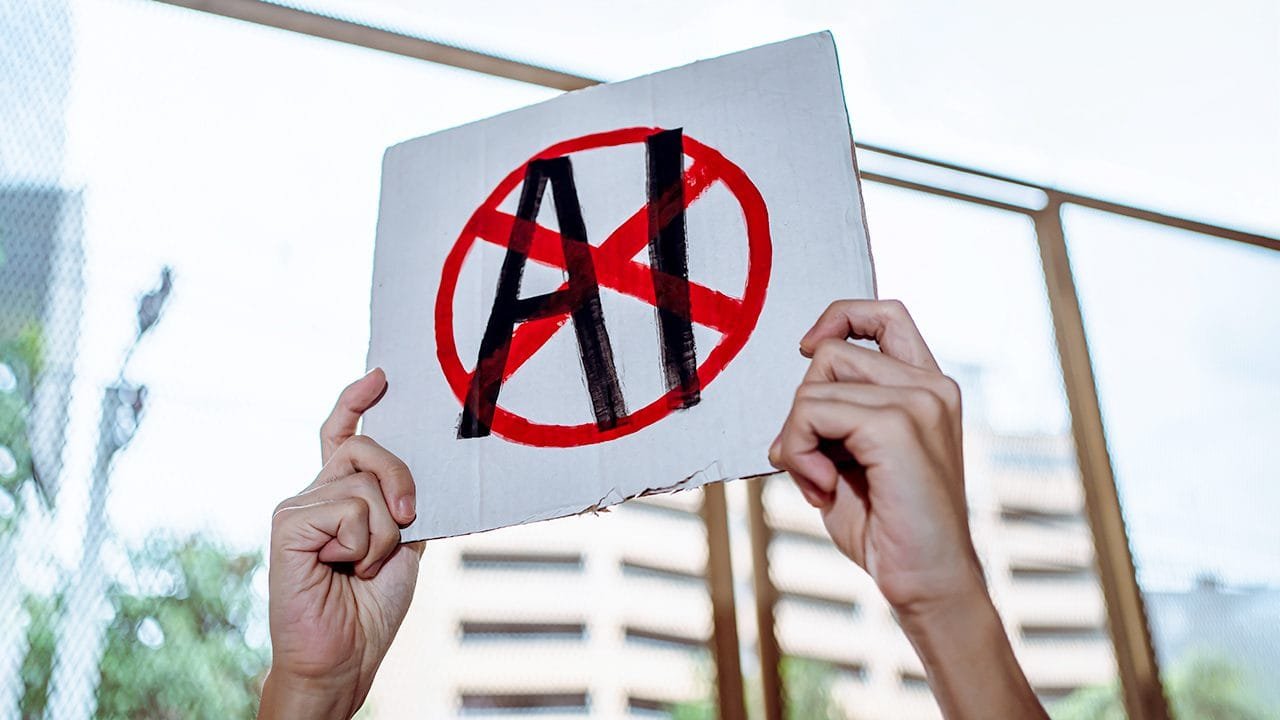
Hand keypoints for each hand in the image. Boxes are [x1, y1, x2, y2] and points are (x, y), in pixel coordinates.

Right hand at [260, 369, 423, 719]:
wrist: (345, 656)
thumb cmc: (371, 606)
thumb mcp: (403, 543)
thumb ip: (403, 501)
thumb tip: (423, 467)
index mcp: (338, 496)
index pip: (340, 434)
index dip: (356, 401)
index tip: (382, 376)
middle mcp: (314, 493)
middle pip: (366, 448)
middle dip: (401, 480)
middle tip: (409, 520)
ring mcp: (297, 506)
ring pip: (366, 485)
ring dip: (385, 534)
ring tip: (363, 568)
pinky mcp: (288, 524)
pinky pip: (349, 510)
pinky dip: (363, 545)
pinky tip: (342, 569)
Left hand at [769, 299, 978, 616]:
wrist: (927, 582)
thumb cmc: (889, 527)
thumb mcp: (855, 455)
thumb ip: (836, 412)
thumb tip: (799, 390)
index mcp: (928, 387)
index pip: (885, 314)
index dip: (838, 319)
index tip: (809, 351)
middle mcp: (931, 386)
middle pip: (832, 352)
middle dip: (802, 409)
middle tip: (812, 464)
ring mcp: (919, 401)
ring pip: (814, 384)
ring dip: (797, 437)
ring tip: (822, 482)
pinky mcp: (897, 425)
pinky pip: (811, 413)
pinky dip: (799, 453)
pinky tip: (823, 489)